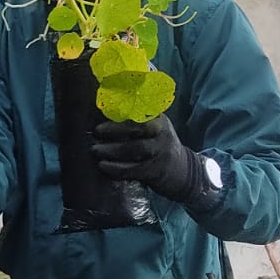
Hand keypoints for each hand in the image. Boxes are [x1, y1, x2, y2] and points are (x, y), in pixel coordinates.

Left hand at [91, 115, 216, 208]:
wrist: (183, 172)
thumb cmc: (158, 147)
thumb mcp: (155, 130)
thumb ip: (135, 122)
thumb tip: (103, 114)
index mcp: (158, 119)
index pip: (142, 108)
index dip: (125, 106)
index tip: (107, 106)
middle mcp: (162, 133)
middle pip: (140, 128)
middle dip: (116, 128)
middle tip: (96, 131)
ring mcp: (160, 152)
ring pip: (136, 149)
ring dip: (113, 150)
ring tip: (95, 150)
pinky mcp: (156, 171)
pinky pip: (134, 169)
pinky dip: (117, 168)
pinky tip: (103, 166)